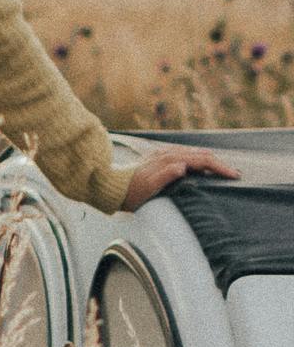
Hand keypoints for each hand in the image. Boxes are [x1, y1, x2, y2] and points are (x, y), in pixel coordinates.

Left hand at [119, 144, 240, 210]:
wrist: (112, 187)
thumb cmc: (131, 192)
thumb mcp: (148, 187)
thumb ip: (165, 175)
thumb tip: (182, 166)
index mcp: (170, 159)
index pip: (202, 159)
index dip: (219, 167)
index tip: (233, 175)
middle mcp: (168, 154)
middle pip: (201, 154)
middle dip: (219, 164)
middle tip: (234, 174)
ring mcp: (164, 155)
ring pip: (194, 154)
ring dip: (210, 161)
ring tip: (223, 170)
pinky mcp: (160, 159)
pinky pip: (185, 156)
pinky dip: (197, 160)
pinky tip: (200, 166)